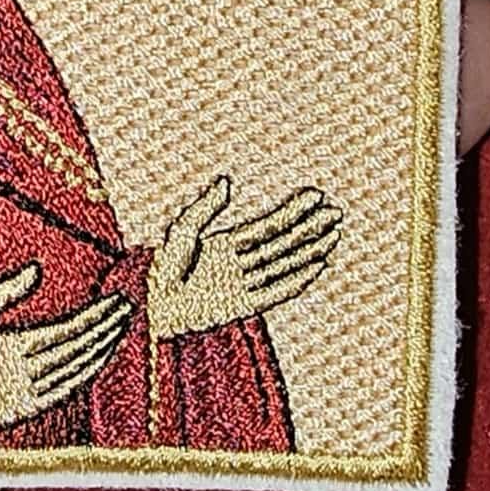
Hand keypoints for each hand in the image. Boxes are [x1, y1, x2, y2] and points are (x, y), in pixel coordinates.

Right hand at [0, 266, 133, 440]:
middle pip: (81, 349)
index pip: (71, 330)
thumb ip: (3, 292)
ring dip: (102, 350)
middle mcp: (28, 375)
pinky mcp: (28, 410)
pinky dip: (86, 374)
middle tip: (127, 309)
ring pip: (79, 371)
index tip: (116, 300)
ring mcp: (30, 395)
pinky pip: (67, 390)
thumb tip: (36, 269)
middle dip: (107, 328)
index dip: (98, 316)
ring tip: (118, 330)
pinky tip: (97, 359)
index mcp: (15, 349)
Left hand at [148, 180, 341, 337]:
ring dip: (310, 250)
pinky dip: (298, 279)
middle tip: (336, 211)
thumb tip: (226, 181)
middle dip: (310, 228)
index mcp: (227, 243)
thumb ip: (204, 208)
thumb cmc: (162, 270)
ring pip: (285, 264)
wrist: (154, 309)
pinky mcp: (243, 306)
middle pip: (283, 243)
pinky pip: (277, 291)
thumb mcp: (180, 233)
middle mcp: (240, 262)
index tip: (315, 196)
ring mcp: (244, 284)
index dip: (292, 210)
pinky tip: (318, 266)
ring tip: (334, 234)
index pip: (267, 225)